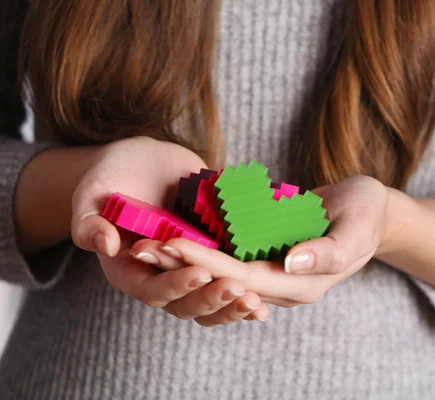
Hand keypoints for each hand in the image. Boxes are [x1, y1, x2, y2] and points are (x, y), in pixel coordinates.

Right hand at [70, 136, 266, 322]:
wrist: (147, 161)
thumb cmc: (114, 176)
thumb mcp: (94, 192)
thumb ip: (90, 221)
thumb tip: (104, 244)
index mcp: (131, 270)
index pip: (152, 290)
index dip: (176, 286)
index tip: (201, 274)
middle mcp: (162, 276)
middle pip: (186, 305)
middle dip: (213, 300)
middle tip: (239, 290)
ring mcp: (190, 269)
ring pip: (211, 302)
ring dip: (233, 306)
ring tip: (257, 303)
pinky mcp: (214, 257)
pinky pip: (230, 282)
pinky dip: (248, 292)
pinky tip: (269, 297)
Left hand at [132, 175, 388, 307]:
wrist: (371, 212)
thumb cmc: (368, 215)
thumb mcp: (357, 227)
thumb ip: (328, 250)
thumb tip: (291, 262)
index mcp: (302, 283)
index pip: (246, 279)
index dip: (209, 264)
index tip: (175, 246)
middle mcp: (283, 285)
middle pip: (225, 280)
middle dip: (185, 265)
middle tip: (146, 249)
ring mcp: (274, 273)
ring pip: (223, 273)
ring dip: (187, 261)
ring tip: (151, 245)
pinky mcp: (268, 257)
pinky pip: (231, 259)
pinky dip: (204, 250)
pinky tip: (178, 236)